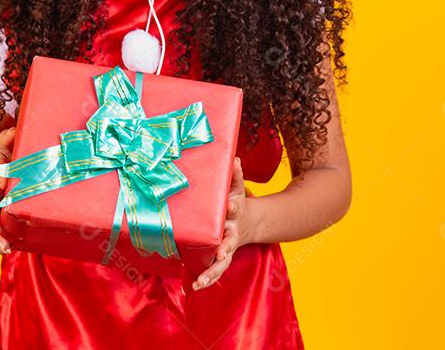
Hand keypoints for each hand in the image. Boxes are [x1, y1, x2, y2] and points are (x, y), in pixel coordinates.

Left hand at [193, 156, 252, 289]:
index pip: (236, 208)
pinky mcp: (221, 258)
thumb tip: (233, 158)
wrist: (249, 222)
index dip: (234, 207)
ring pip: (222, 263)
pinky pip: (215, 270)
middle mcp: (232, 232)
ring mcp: (228, 247)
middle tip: (222, 253)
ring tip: (201, 282)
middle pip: (230, 241)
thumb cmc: (236, 202)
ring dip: (213, 272)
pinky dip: (207, 279)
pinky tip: (194, 286)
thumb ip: (235, 175)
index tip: (232, 207)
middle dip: (226, 247)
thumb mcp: (236, 187)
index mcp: (236, 212)